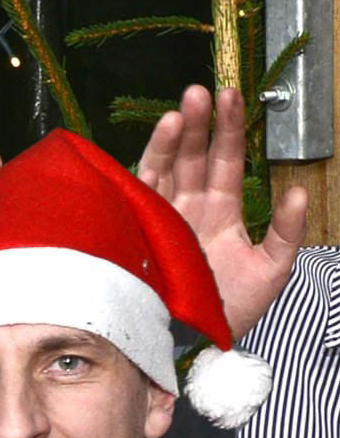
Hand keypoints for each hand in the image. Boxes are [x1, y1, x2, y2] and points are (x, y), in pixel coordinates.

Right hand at [133, 84, 308, 336]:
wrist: (195, 345)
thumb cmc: (230, 311)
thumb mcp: (272, 270)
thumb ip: (286, 231)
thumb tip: (297, 193)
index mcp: (221, 211)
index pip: (227, 160)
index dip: (230, 128)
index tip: (232, 96)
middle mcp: (189, 208)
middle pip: (194, 156)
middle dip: (199, 123)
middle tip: (202, 92)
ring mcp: (162, 218)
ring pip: (166, 168)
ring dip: (174, 138)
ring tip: (182, 110)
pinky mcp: (140, 232)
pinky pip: (140, 193)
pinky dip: (148, 166)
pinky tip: (159, 141)